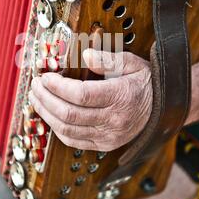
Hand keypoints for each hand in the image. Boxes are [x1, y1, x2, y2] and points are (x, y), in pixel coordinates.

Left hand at [29, 49, 152, 151]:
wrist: (163, 108)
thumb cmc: (144, 82)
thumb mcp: (131, 63)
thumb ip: (108, 59)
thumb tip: (86, 55)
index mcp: (120, 96)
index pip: (80, 95)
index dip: (57, 87)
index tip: (45, 76)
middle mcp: (113, 120)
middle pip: (69, 114)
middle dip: (46, 98)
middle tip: (35, 85)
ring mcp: (108, 136)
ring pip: (67, 130)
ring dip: (46, 114)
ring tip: (36, 99)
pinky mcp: (104, 144)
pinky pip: (73, 141)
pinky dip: (57, 128)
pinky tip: (49, 115)